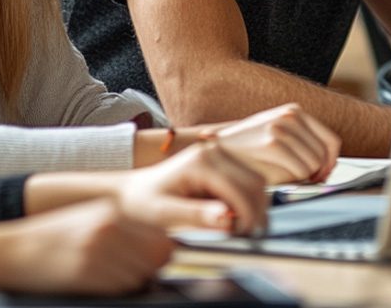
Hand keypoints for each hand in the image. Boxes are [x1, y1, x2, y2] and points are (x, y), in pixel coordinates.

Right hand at [0, 199, 173, 295]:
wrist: (9, 251)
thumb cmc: (48, 239)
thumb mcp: (88, 220)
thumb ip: (122, 229)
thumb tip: (158, 248)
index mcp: (112, 211)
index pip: (162, 237)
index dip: (160, 254)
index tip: (150, 262)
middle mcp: (109, 226)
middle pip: (158, 257)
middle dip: (150, 270)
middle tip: (129, 274)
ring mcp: (98, 248)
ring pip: (142, 276)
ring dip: (133, 283)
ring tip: (107, 278)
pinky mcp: (86, 272)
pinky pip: (120, 288)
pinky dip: (115, 291)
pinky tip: (96, 284)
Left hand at [115, 140, 267, 234]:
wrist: (133, 192)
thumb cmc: (144, 203)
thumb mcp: (165, 214)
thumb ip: (196, 216)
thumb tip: (227, 218)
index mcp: (201, 162)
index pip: (241, 189)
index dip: (247, 217)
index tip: (242, 238)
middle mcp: (213, 151)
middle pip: (255, 183)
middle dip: (254, 213)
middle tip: (243, 237)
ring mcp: (219, 154)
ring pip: (257, 182)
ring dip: (254, 207)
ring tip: (237, 229)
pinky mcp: (223, 161)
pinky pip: (248, 182)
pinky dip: (248, 202)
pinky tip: (233, 217)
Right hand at [185, 103, 340, 184]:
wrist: (218, 152)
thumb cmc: (249, 152)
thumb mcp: (280, 141)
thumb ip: (304, 147)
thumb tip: (330, 166)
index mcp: (294, 112)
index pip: (331, 142)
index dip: (330, 163)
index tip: (319, 176)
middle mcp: (290, 115)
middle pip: (325, 155)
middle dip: (317, 173)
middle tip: (298, 181)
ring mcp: (281, 127)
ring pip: (315, 164)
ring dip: (303, 177)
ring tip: (282, 177)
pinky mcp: (273, 142)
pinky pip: (301, 171)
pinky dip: (293, 180)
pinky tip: (276, 178)